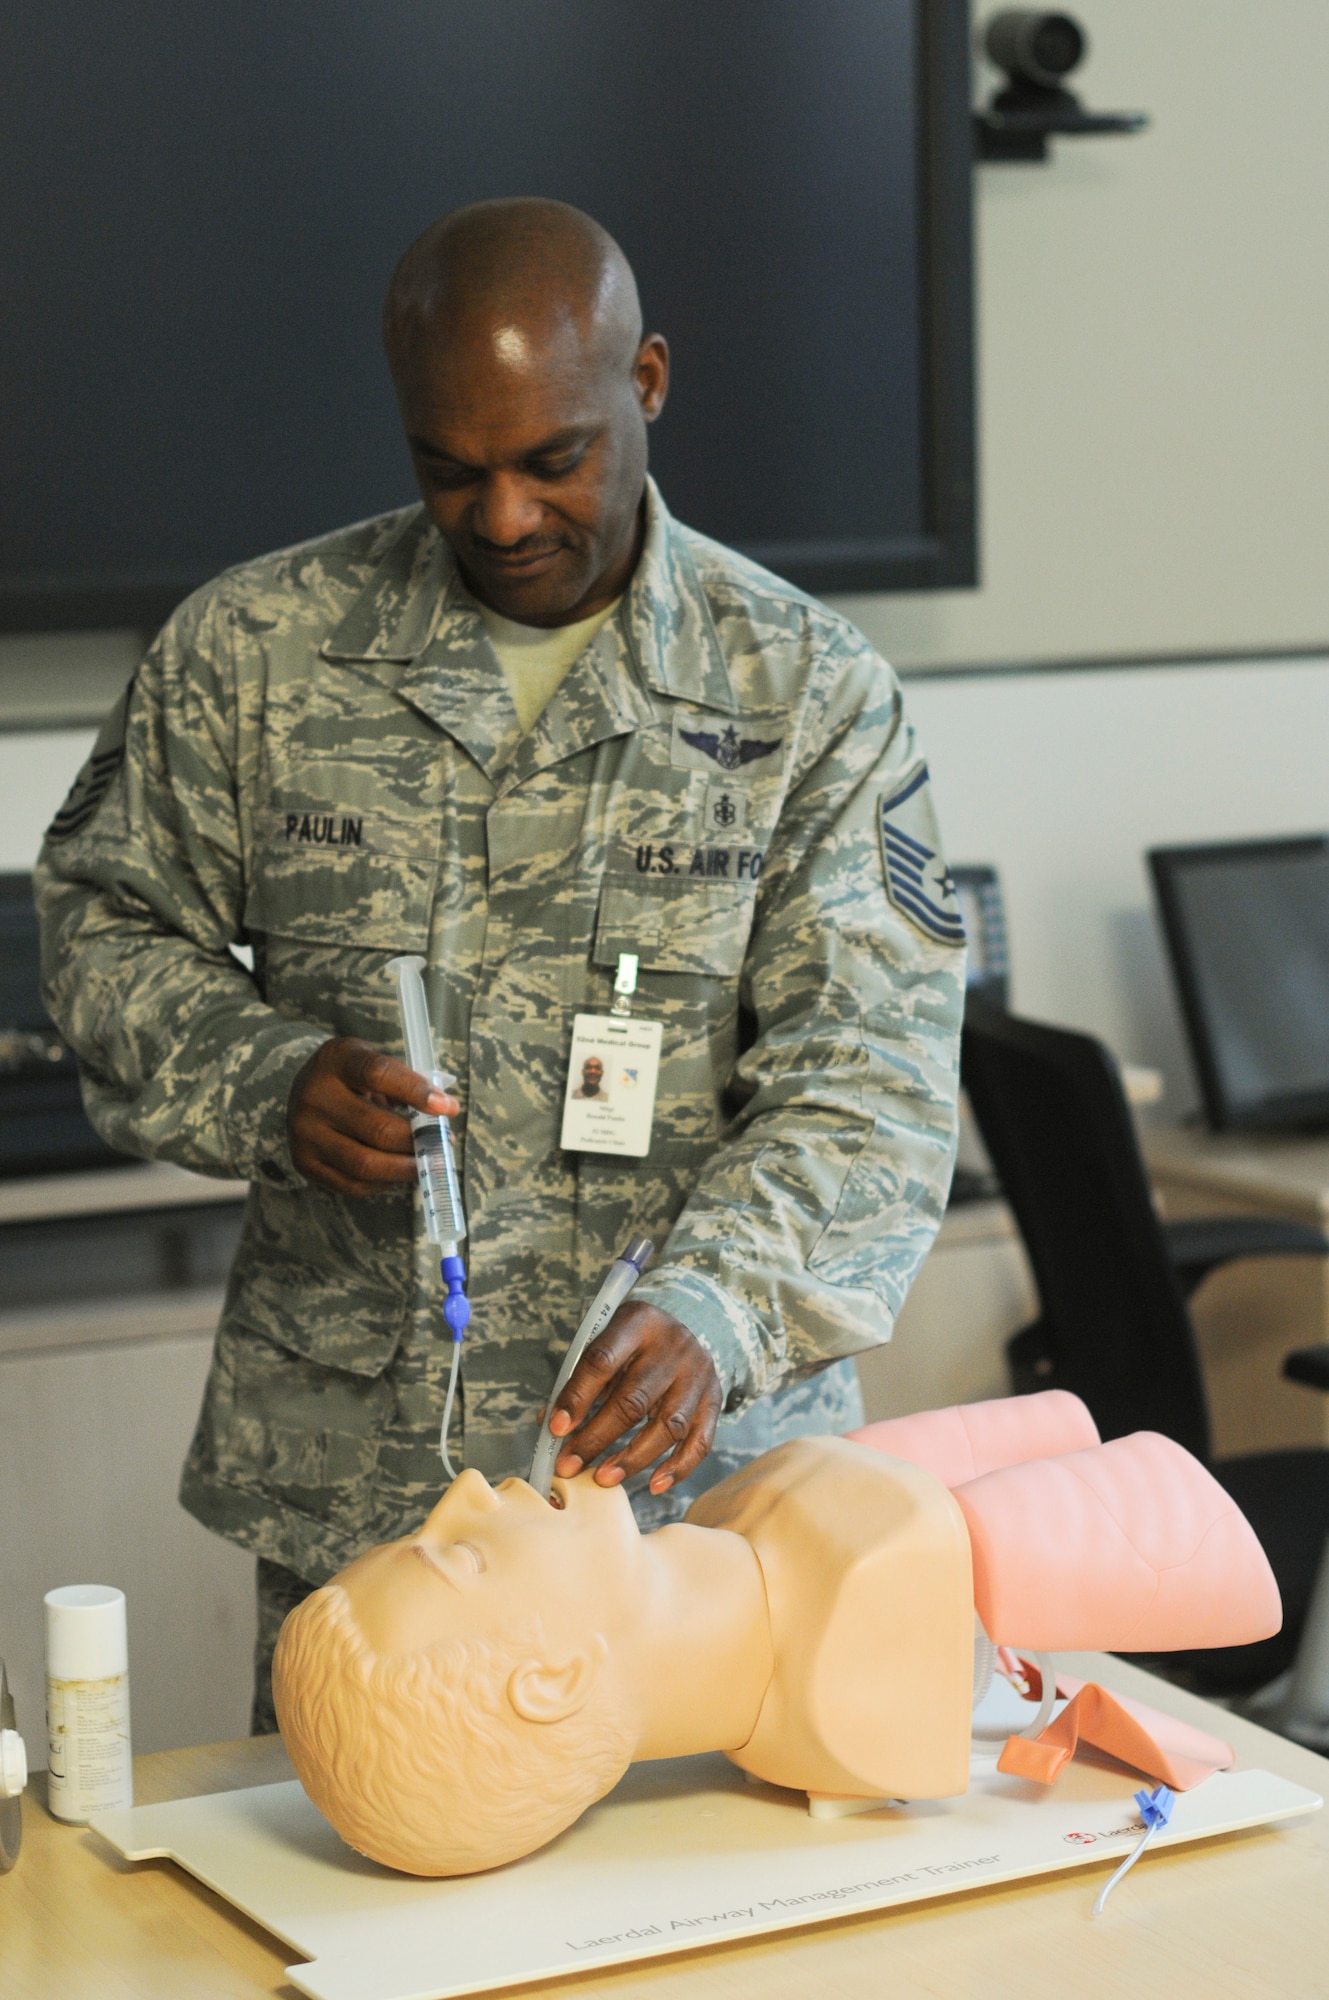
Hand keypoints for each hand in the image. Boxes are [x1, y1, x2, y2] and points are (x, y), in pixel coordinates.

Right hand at [288, 1036, 458, 1195]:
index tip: (448, 1108)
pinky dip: (384, 1182)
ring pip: (366, 1164)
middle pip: (378, 1129)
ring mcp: (305, 1133)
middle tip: (442, 1144)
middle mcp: (314, 1096)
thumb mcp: (372, 1063)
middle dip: (418, 1141)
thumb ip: (404, 1083)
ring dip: (406, 1168)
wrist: (305, 1090)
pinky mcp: (304, 1163)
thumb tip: (444, 1112)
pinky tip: (398, 1171)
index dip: (417, 1092)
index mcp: (337, 1061)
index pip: (379, 1074)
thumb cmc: (351, 1077)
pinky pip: (353, 1184)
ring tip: (426, 1161)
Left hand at [550, 1302, 721, 1496]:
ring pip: (668, 1425)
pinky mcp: (714, 1399)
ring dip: (633, 1458)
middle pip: (634, 1399)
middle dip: (597, 1437)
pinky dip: (678, 1467)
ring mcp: (698, 1373)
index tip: (556, 1429)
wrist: (681, 1332)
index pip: (602, 1360)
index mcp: (638, 1322)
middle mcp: (673, 1346)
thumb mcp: (607, 1344)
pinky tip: (654, 1485)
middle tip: (569, 1465)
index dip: (578, 1397)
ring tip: (603, 1478)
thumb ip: (582, 1380)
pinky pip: (701, 1441)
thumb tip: (554, 1426)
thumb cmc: (633, 1344)